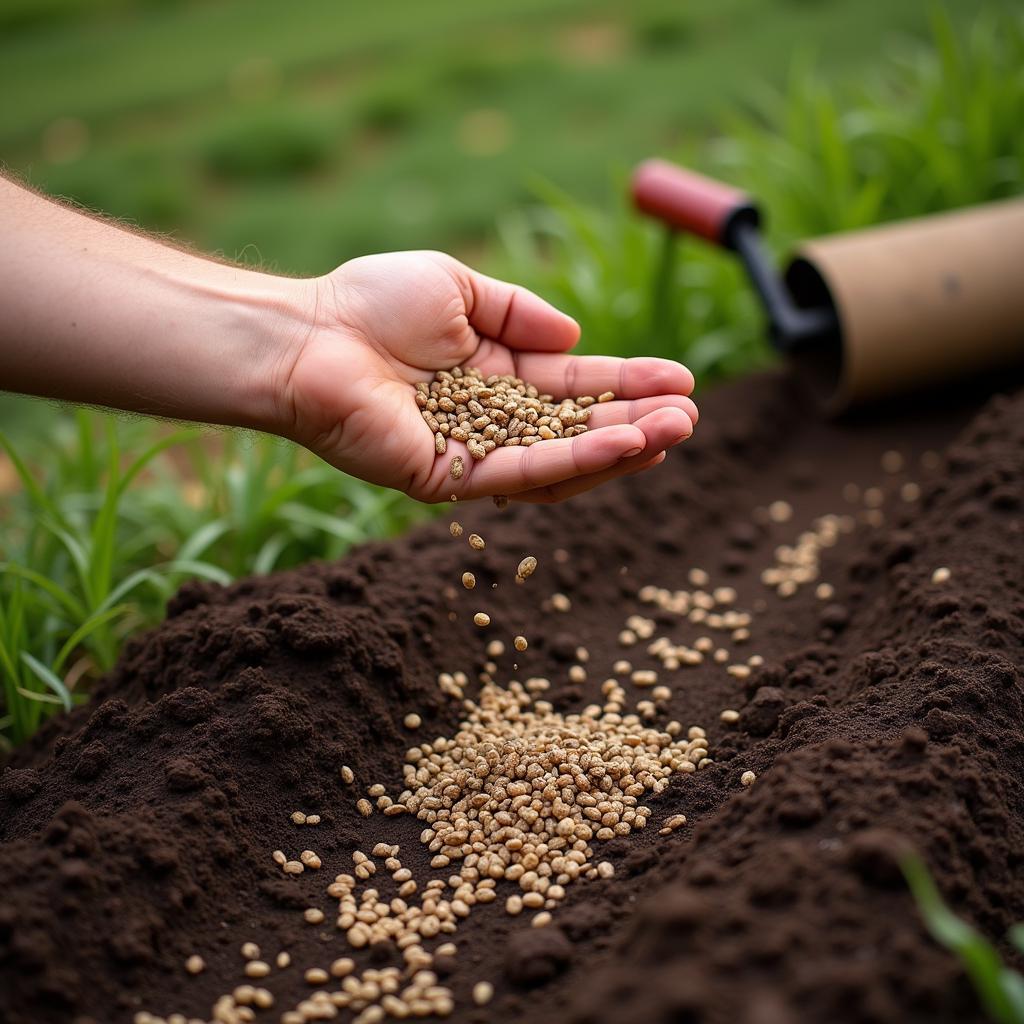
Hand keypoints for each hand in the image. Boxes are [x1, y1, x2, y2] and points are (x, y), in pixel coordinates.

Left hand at [277, 251, 696, 502]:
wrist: (307, 335)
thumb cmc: (369, 303)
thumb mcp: (459, 286)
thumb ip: (520, 312)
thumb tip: (577, 337)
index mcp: (493, 374)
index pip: (573, 385)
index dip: (625, 383)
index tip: (679, 380)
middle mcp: (489, 419)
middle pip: (577, 427)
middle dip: (635, 422)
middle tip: (690, 416)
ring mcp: (472, 454)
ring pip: (561, 459)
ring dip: (620, 447)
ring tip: (672, 432)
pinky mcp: (451, 480)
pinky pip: (524, 473)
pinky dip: (576, 460)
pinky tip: (624, 443)